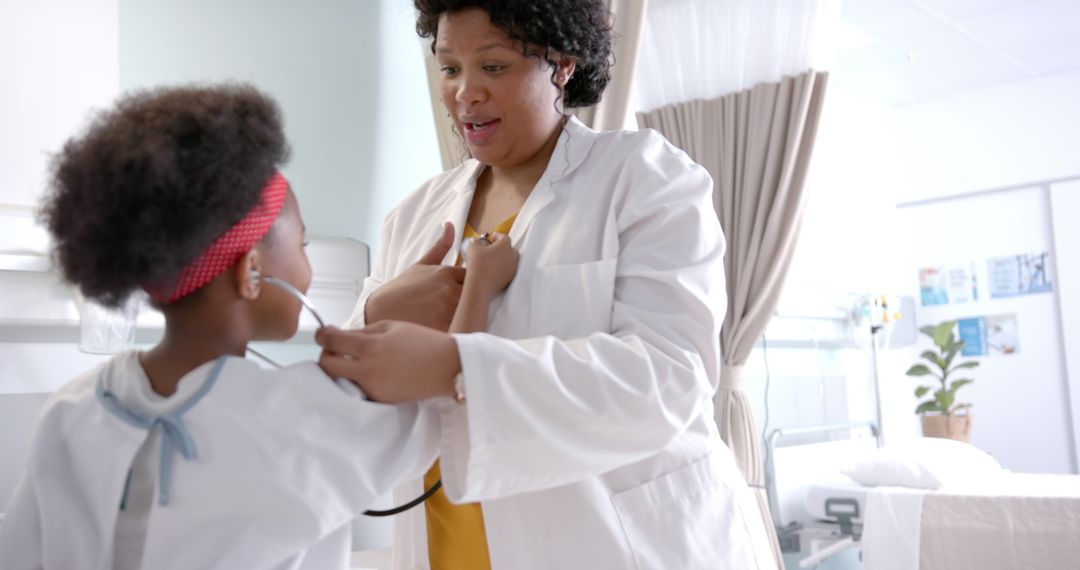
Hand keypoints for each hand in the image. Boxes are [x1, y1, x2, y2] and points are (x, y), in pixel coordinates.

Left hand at [316, 322, 459, 402]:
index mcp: (370, 346)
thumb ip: (361, 332)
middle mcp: (367, 370)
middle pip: (326, 365)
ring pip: (339, 380)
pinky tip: (370, 372)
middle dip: (326, 355)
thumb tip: (338, 336)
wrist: (448, 367)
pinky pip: (357, 389)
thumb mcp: (391, 326)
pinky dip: (356, 380)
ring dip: (340, 370)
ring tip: (354, 361)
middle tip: (335, 350)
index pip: (330, 341)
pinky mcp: (379, 399)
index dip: (321, 335)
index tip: (323, 333)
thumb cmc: (423, 342)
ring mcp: (372, 388)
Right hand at [365, 222, 465, 330]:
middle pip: (475, 296)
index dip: (470, 286)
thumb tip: (451, 225)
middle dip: (471, 301)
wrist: (379, 311)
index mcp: (446, 272)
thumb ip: (441, 247)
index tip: (462, 293)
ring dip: (467, 315)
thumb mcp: (421, 265)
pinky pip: (461, 327)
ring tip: (456, 319)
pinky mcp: (443, 328)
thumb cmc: (401, 289)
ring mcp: (447, 309)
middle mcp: (449, 289)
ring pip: (470, 312)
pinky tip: (449, 329)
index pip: (474, 277)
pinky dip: (460, 328)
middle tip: (462, 308)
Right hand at [461, 232, 518, 296]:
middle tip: (491, 249)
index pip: (504, 237)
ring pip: (510, 260)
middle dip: (501, 248)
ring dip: (502, 258)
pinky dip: (502, 269)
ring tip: (491, 260)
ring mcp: (513, 268)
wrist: (480, 285)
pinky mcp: (510, 278)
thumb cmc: (478, 265)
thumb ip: (475, 241)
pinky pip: (508, 270)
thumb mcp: (473, 247)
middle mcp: (512, 255)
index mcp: (505, 245)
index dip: (497, 236)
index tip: (491, 238)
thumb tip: (475, 242)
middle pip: (509, 248)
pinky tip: (493, 271)